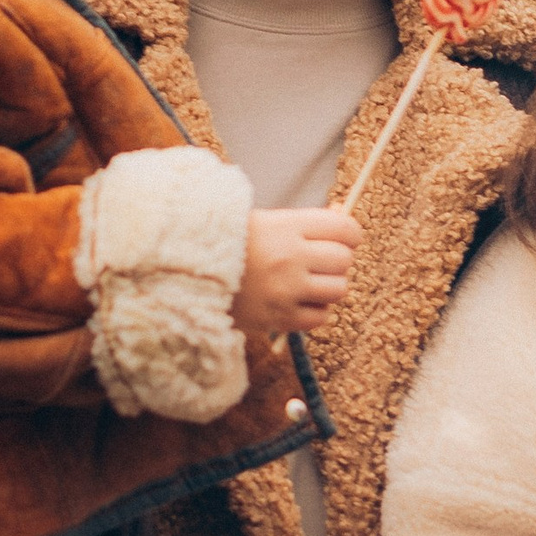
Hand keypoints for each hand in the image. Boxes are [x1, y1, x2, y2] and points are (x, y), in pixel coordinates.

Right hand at [235, 204, 358, 336]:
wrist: (186, 273)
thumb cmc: (227, 243)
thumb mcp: (264, 220)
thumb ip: (305, 223)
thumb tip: (344, 216)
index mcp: (285, 227)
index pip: (344, 229)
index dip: (350, 234)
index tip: (343, 238)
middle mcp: (289, 258)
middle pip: (344, 261)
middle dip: (336, 261)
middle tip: (318, 262)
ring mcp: (285, 291)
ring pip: (338, 290)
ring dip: (328, 287)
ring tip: (307, 283)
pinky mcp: (279, 319)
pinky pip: (320, 318)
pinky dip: (315, 311)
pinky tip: (297, 301)